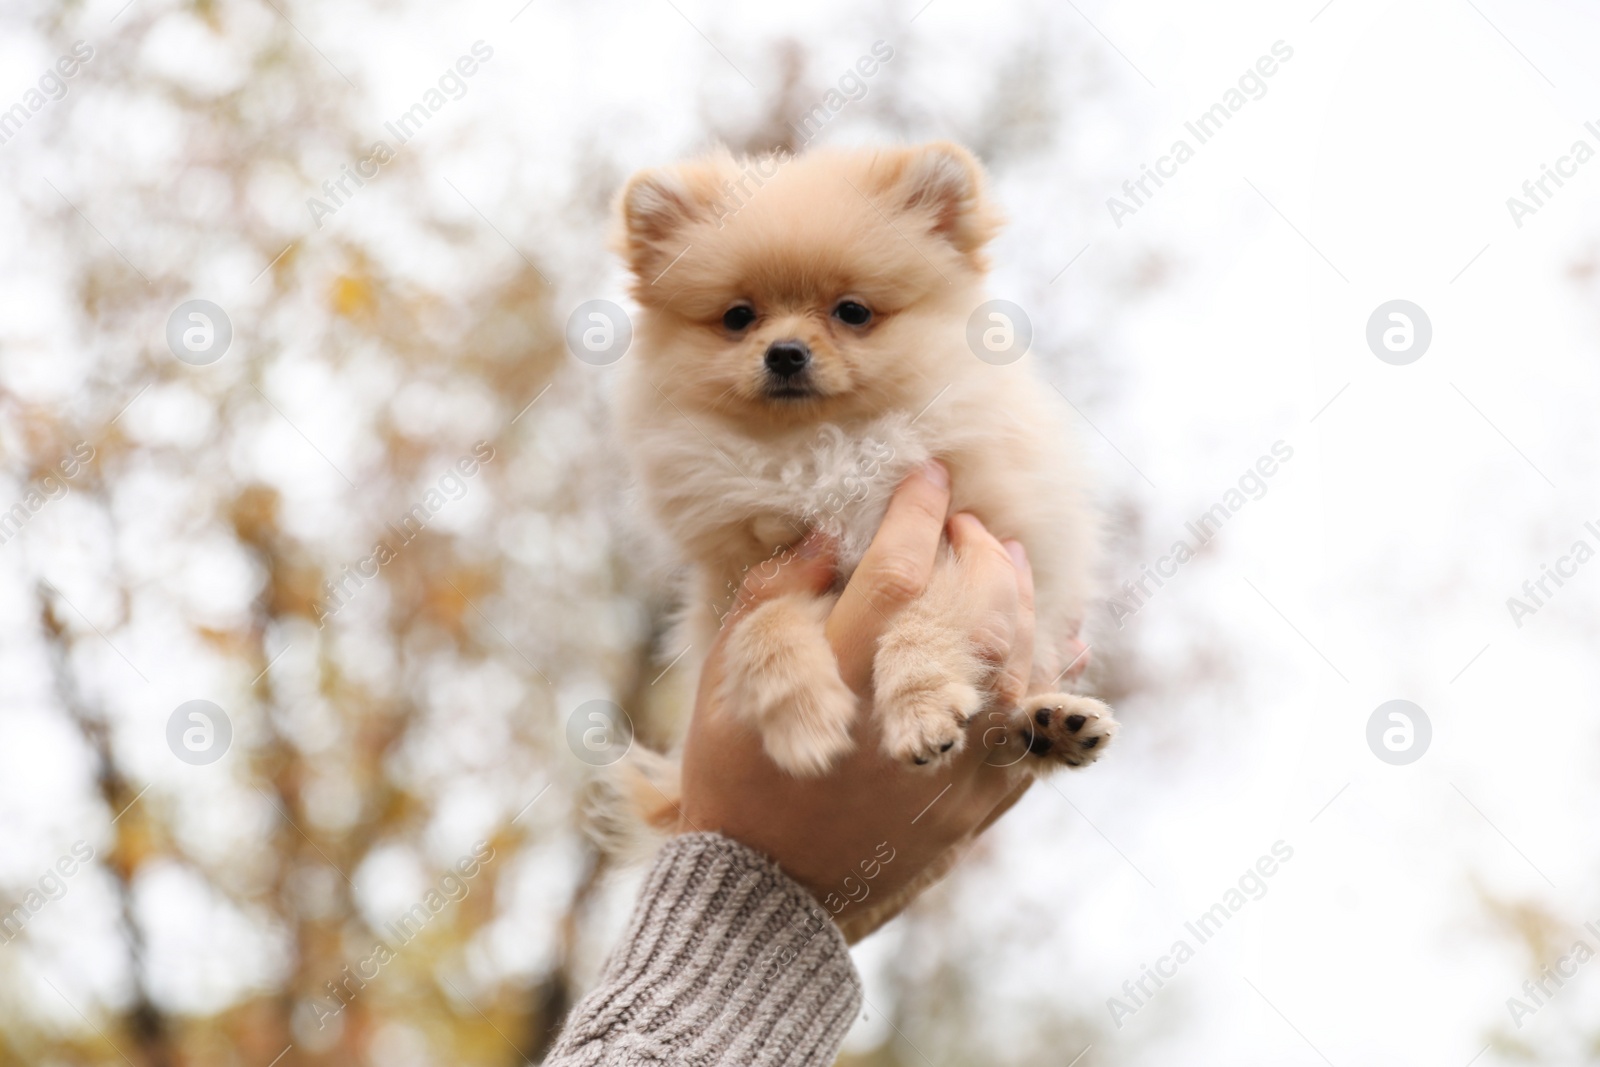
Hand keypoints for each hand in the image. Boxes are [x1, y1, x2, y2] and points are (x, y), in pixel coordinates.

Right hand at [678, 461, 1038, 939]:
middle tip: (970, 522)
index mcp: (839, 687)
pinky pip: (1035, 729)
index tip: (927, 476)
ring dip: (1022, 601)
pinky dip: (1049, 676)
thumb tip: (827, 538)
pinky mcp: (982, 806)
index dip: (918, 515)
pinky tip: (1051, 639)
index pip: (897, 575)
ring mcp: (956, 769)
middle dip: (982, 551)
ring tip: (1010, 560)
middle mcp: (908, 724)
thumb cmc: (736, 784)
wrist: (770, 901)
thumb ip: (770, 604)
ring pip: (1017, 664)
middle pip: (976, 614)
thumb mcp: (725, 689)